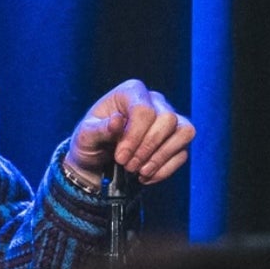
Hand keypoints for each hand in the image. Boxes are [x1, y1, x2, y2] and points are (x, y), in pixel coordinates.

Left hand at [66, 79, 193, 186]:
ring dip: (161, 157)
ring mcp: (169, 120)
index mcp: (130, 92)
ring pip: (184, 132)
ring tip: (139, 171)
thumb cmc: (91, 142)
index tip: (120, 157)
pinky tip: (147, 176)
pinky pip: (183, 152)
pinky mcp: (177, 139)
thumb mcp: (85, 136)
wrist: (97, 161)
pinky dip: (165, 169)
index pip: (143, 109)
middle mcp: (154, 101)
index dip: (134, 136)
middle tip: (127, 165)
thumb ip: (99, 129)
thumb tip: (117, 120)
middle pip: (167, 119)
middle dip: (147, 148)